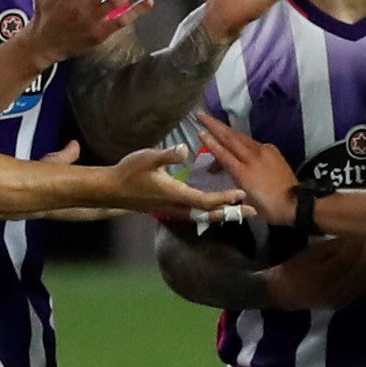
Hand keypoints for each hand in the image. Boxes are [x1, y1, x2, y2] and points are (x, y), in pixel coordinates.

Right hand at [98, 143, 244, 218]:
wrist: (112, 190)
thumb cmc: (129, 172)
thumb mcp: (147, 158)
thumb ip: (167, 155)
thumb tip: (183, 149)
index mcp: (176, 194)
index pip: (205, 200)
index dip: (224, 198)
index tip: (241, 194)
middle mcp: (178, 207)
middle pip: (210, 214)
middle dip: (232, 212)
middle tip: (253, 212)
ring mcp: (174, 210)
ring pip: (204, 216)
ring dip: (224, 214)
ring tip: (242, 212)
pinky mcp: (171, 209)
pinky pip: (197, 215)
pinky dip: (212, 212)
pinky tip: (219, 209)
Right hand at [194, 110, 298, 224]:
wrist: (295, 203)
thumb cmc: (268, 208)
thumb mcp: (246, 199)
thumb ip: (234, 182)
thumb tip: (224, 171)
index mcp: (243, 173)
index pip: (223, 154)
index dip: (210, 143)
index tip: (199, 131)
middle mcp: (252, 158)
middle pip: (230, 138)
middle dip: (213, 125)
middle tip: (200, 114)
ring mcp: (263, 152)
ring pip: (240, 137)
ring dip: (225, 130)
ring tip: (212, 122)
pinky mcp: (272, 150)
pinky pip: (251, 142)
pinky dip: (239, 139)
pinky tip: (234, 139)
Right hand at [262, 238, 365, 311]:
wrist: (283, 294)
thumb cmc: (294, 268)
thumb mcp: (310, 253)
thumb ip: (332, 246)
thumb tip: (353, 237)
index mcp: (319, 276)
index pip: (346, 259)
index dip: (356, 245)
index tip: (361, 231)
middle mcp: (330, 291)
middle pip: (358, 270)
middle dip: (365, 253)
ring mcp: (337, 300)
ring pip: (362, 280)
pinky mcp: (341, 304)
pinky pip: (360, 289)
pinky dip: (365, 275)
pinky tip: (364, 264)